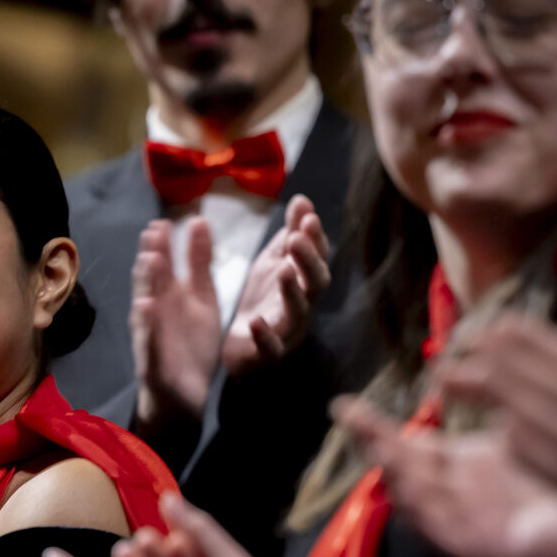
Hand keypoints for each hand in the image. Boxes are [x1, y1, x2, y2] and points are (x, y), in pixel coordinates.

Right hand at [131, 218, 220, 427]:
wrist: (184, 395)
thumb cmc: (189, 343)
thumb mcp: (201, 298)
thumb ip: (199, 263)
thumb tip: (199, 221)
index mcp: (168, 296)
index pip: (163, 266)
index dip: (163, 245)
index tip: (163, 222)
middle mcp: (155, 313)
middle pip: (152, 282)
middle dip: (153, 258)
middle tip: (154, 233)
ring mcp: (151, 336)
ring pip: (147, 307)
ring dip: (146, 284)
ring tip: (149, 260)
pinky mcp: (154, 361)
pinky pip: (150, 341)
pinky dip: (147, 325)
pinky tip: (147, 306)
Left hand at [222, 195, 329, 375]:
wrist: (239, 346)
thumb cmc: (263, 300)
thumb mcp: (274, 262)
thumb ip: (290, 235)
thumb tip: (303, 200)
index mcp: (304, 283)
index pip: (318, 258)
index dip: (316, 239)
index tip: (308, 217)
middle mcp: (303, 308)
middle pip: (316, 285)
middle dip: (309, 261)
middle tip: (297, 239)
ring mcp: (287, 333)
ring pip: (298, 314)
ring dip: (293, 292)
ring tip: (284, 271)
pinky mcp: (267, 356)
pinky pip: (271, 349)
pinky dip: (265, 336)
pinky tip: (256, 322)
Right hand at [335, 396, 556, 556]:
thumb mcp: (526, 413)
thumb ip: (490, 389)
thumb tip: (452, 362)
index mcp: (466, 464)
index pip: (408, 446)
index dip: (374, 430)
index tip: (345, 406)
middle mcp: (463, 495)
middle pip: (403, 474)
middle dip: (375, 447)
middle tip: (352, 418)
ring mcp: (475, 522)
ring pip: (418, 504)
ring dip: (396, 477)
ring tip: (381, 450)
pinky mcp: (493, 548)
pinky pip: (446, 536)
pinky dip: (424, 514)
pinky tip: (412, 489)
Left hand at [439, 310, 556, 556]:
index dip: (535, 342)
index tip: (499, 324)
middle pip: (551, 389)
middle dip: (501, 364)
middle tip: (462, 345)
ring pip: (544, 426)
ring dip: (499, 401)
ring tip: (463, 380)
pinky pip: (553, 471)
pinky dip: (524, 448)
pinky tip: (497, 429)